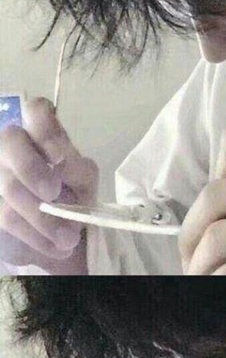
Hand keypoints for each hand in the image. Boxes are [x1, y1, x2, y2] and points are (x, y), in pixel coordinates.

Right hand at [0, 97, 97, 271]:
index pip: (36, 110)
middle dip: (32, 169)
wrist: (62, 237)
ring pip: (8, 185)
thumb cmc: (75, 197)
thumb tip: (59, 166)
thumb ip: (77, 169)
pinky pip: (7, 218)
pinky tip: (53, 248)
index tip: (61, 158)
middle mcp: (12, 146)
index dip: (46, 130)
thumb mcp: (85, 182)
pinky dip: (34, 236)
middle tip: (53, 193)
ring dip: (42, 217)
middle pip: (9, 141)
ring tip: (68, 240)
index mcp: (40, 134)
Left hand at [179, 123, 225, 273]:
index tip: (224, 192)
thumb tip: (221, 197)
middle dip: (191, 229)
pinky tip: (221, 289)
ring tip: (197, 275)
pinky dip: (221, 281)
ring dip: (198, 261)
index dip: (219, 166)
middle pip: (216, 197)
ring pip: (219, 238)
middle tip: (188, 251)